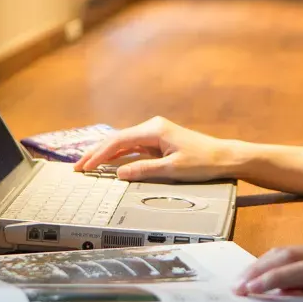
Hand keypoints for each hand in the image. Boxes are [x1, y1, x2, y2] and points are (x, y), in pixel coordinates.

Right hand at [74, 116, 239, 181]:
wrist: (224, 157)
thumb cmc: (203, 161)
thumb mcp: (172, 169)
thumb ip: (143, 171)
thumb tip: (119, 173)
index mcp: (154, 129)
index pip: (118, 141)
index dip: (99, 154)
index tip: (85, 166)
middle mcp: (152, 127)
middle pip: (117, 140)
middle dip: (96, 153)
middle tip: (78, 167)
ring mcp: (155, 134)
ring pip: (123, 143)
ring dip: (105, 154)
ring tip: (88, 165)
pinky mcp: (159, 142)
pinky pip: (133, 148)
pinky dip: (119, 156)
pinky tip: (109, 163)